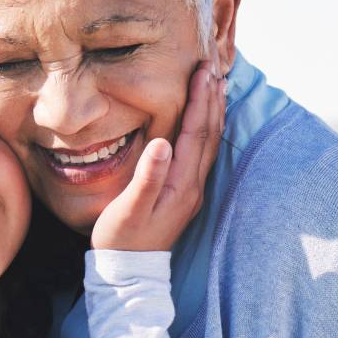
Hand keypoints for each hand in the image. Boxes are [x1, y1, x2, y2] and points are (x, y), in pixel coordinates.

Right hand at [93, 59, 225, 250]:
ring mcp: (191, 190)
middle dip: (212, 98)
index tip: (203, 71)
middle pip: (209, 133)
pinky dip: (207, 129)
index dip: (200, 100)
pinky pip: (202, 153)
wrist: (128, 271)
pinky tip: (204, 120)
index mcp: (181, 184)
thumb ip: (147, 176)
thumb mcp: (128, 208)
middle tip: (214, 66)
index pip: (195, 133)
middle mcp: (193, 185)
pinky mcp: (184, 193)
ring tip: (216, 84)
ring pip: (209, 142)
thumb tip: (162, 143)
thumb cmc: (121, 238)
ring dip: (213, 111)